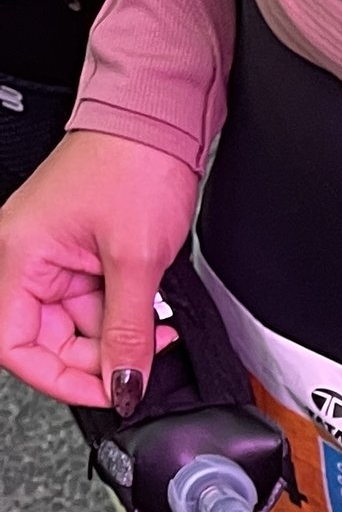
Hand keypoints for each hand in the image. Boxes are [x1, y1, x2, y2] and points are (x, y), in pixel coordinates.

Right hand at [0, 129, 193, 411]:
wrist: (157, 120)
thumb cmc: (134, 164)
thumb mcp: (136, 262)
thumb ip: (128, 331)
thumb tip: (123, 385)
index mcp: (19, 255)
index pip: (14, 344)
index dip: (59, 378)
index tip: (106, 391)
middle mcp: (25, 257)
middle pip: (46, 340)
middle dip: (98, 358)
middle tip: (141, 360)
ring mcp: (51, 256)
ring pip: (75, 327)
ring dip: (118, 337)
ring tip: (156, 325)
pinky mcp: (76, 254)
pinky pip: (92, 305)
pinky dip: (123, 317)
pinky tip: (150, 311)